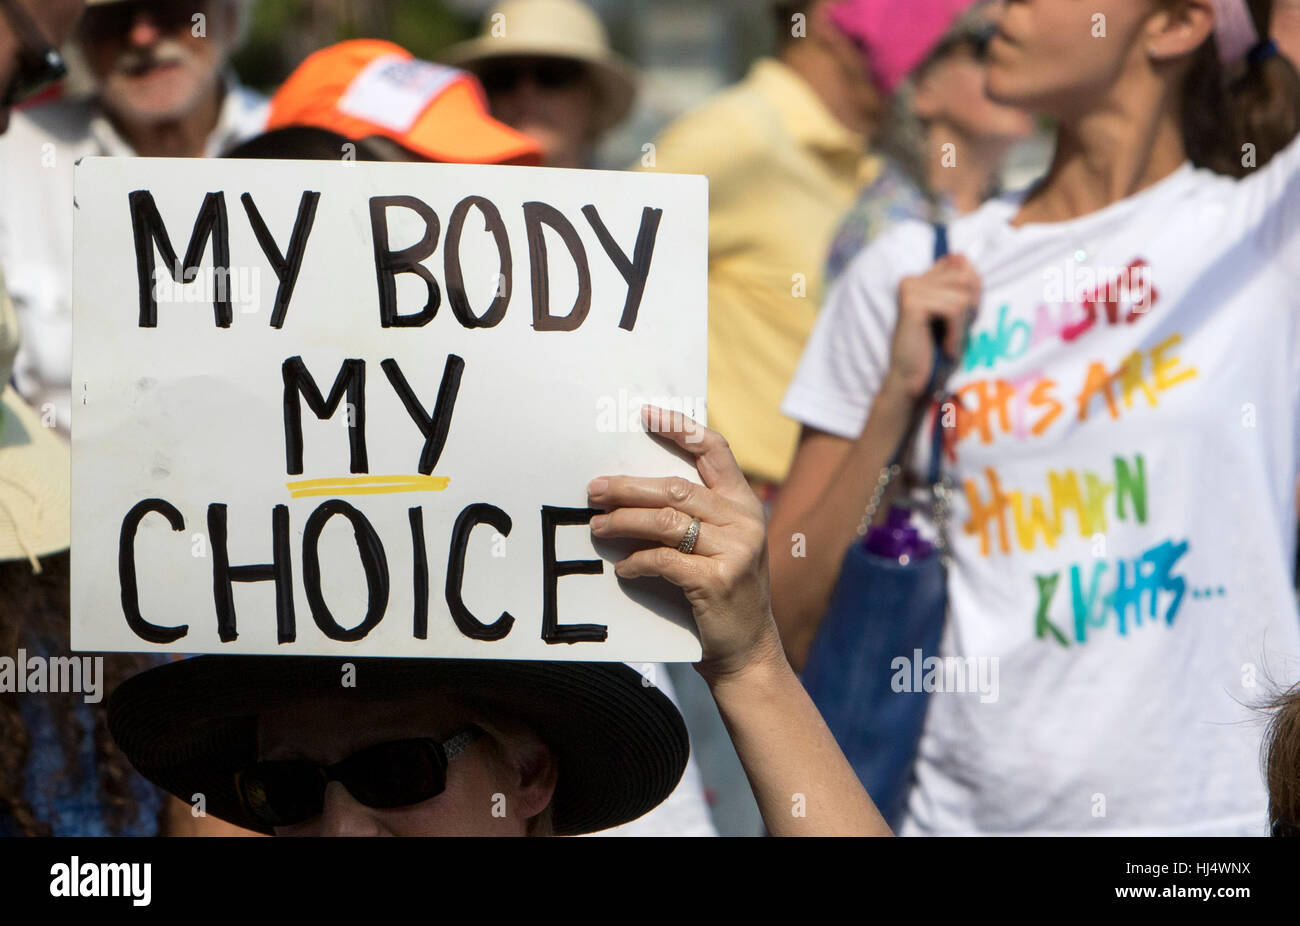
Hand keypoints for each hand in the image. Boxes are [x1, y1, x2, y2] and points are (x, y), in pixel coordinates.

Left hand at [587, 406, 784, 684]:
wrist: (747, 651)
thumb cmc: (723, 594)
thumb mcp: (722, 545)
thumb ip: (695, 516)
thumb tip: (633, 490)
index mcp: (745, 503)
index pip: (714, 450)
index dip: (680, 427)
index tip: (645, 414)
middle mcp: (745, 521)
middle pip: (676, 487)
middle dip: (628, 487)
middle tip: (594, 490)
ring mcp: (735, 550)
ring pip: (665, 521)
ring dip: (623, 522)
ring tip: (598, 526)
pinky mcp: (717, 580)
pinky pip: (664, 560)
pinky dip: (636, 562)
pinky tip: (624, 567)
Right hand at [883, 255, 980, 399]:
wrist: (912, 383)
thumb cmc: (935, 353)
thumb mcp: (955, 315)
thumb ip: (960, 285)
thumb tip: (962, 254)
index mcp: (919, 279)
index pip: (962, 264)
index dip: (971, 292)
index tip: (960, 320)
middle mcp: (910, 279)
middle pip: (965, 279)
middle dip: (968, 311)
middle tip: (954, 334)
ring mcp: (909, 289)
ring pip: (962, 296)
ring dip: (962, 326)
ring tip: (948, 343)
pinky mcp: (912, 304)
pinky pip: (954, 309)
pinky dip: (957, 334)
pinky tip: (945, 347)